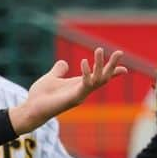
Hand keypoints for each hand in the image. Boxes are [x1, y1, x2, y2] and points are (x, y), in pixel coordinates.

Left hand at [8, 48, 126, 134]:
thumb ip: (59, 70)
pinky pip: (85, 85)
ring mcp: (79, 95)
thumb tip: (64, 63)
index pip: (99, 77)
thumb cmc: (40, 96)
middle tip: (119, 52)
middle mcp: (82, 90)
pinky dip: (86, 73)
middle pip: (103, 77)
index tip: (125, 68)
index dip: (111, 73)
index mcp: (78, 84)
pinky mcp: (73, 99)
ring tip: (99, 49)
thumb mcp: (51, 78)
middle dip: (112, 65)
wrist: (30, 108)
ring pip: (97, 80)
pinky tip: (84, 62)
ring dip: (100, 64)